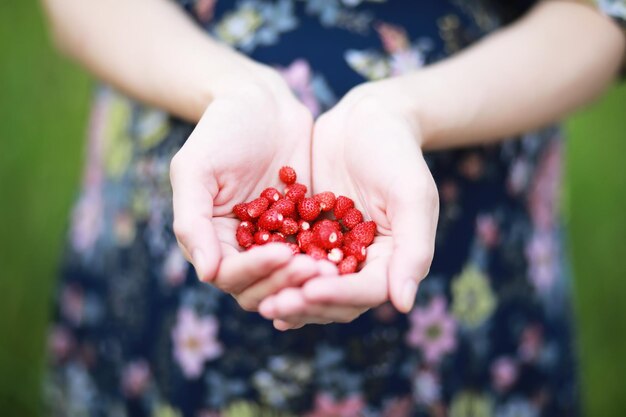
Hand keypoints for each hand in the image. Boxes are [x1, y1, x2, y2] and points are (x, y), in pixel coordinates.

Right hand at [170, 65, 334, 311]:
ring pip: (291, 277)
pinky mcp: (304, 230)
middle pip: (262, 286)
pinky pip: (317, 253)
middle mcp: (242, 249)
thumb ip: (192, 221)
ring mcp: (275, 241)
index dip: (255, 271)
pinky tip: (349, 255)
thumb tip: (208, 274)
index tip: (283, 253)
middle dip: (287, 281)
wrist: (262, 104)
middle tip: (315, 268)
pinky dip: (329, 258)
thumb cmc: (220, 130)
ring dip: (310, 279)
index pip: (230, 275)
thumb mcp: (195, 169)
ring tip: (333, 267)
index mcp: (212, 241)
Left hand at [259, 81, 438, 328]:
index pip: (368, 291)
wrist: (366, 118)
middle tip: (275, 306)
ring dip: (288, 296)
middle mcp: (364, 262)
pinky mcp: (309, 235)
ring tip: (262, 301)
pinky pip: (291, 261)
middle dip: (306, 304)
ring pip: (310, 286)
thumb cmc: (396, 152)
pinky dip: (274, 273)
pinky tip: (251, 279)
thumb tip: (404, 305)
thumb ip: (413, 248)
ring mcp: (335, 250)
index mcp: (393, 258)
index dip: (339, 296)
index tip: (310, 291)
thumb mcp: (412, 194)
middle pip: (336, 299)